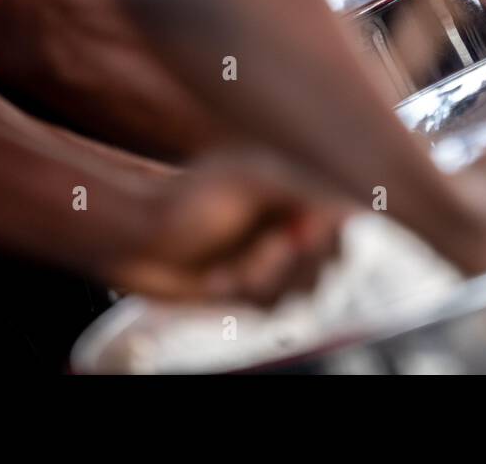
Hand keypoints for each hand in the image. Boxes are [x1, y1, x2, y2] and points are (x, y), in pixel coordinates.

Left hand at [106, 151, 344, 306]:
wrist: (134, 238)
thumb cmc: (187, 199)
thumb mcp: (251, 180)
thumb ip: (304, 189)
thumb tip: (350, 207)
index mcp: (293, 191)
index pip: (344, 215)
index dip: (333, 229)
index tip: (310, 227)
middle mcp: (288, 226)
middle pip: (332, 257)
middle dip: (298, 259)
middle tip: (272, 245)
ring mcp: (271, 261)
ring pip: (304, 286)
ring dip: (267, 278)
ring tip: (233, 267)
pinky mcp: (251, 292)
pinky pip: (272, 304)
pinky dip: (245, 292)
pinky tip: (216, 279)